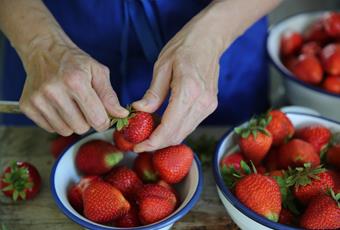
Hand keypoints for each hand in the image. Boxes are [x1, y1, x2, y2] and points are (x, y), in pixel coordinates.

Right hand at [19, 40, 127, 135]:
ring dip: (72, 122)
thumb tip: (121, 114)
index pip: (96, 119)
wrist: (44, 51)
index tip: (103, 116)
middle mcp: (54, 91)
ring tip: (71, 105)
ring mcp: (38, 99)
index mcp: (75, 82)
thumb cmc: (75, 62)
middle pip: (81, 128)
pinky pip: (50, 129)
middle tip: (84, 105)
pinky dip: (58, 121)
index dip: (104, 121)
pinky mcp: (27, 106)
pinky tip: (58, 106)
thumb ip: (110, 96)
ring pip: (65, 131)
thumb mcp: (98, 72)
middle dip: (87, 120)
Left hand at [132, 13, 222, 151]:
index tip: (137, 146)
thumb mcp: (162, 66)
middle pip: (177, 135)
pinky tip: (162, 123)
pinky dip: (175, 129)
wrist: (209, 39)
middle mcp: (202, 103)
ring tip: (148, 132)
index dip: (152, 142)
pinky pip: (190, 125)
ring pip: (184, 133)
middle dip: (156, 143)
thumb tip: (140, 111)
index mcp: (189, 91)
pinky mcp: (210, 106)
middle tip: (138, 142)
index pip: (169, 128)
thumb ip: (153, 93)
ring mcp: (209, 106)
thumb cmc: (184, 47)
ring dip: (166, 138)